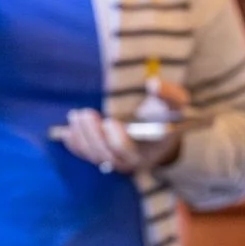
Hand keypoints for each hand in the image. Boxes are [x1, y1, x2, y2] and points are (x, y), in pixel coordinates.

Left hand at [56, 79, 187, 177]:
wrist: (161, 131)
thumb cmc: (167, 116)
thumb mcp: (176, 104)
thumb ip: (169, 94)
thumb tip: (153, 83)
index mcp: (147, 152)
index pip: (128, 152)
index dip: (117, 140)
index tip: (110, 121)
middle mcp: (129, 162)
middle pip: (106, 155)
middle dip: (93, 135)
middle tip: (84, 114)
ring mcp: (114, 160)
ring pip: (93, 155)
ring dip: (81, 137)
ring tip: (75, 116)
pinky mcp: (102, 155)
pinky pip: (85, 154)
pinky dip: (75, 144)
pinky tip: (68, 131)